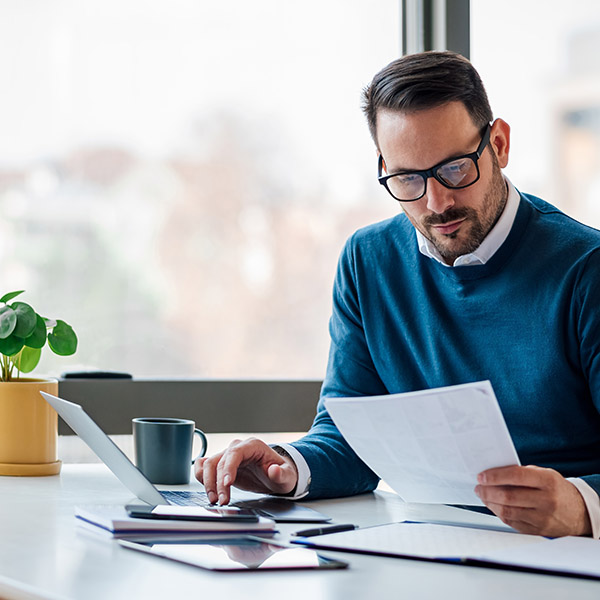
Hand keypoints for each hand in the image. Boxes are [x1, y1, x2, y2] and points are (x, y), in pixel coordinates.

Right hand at [194, 437, 298, 504]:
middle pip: (219, 460)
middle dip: (217, 482)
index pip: (235, 453)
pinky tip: (206, 488)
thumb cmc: (281, 473)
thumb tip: (274, 470)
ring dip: (207, 482)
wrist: (276, 475)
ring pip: (208, 464)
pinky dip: (201, 476)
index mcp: (253, 446)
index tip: (227, 484)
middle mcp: (238, 448)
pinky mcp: (222, 466)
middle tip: (222, 500)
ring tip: (214, 499)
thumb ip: (282, 474)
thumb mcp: (287, 476)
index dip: (228, 468)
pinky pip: (205, 466)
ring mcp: (228, 456)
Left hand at [475, 465, 591, 536]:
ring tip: (483, 495)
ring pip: (508, 511)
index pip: (516, 477)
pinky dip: (499, 513)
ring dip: (490, 502)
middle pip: (509, 496)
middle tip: (478, 486)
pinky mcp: (538, 531)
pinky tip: (494, 505)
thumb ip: (521, 473)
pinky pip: (512, 522)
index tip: (481, 476)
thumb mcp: (544, 474)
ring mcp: (543, 518)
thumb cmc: (556, 489)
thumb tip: (493, 473)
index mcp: (548, 481)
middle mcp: (547, 501)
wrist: (578, 512)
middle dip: (488, 491)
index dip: (495, 476)